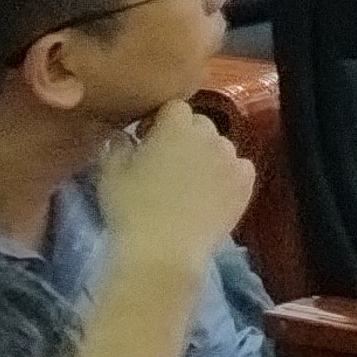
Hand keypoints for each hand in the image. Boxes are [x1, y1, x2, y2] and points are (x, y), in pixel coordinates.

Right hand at [93, 102, 254, 273]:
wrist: (163, 249)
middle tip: (167, 161)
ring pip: (220, 145)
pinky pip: (240, 167)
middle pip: (200, 124)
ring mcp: (232, 159)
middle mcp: (210, 136)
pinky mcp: (246, 183)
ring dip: (206, 154)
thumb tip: (123, 135)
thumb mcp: (110, 173)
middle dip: (184, 135)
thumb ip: (117, 146)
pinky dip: (228, 174)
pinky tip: (212, 192)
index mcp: (176, 127)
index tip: (146, 139)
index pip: (174, 107)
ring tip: (190, 181)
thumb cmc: (131, 208)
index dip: (159, 121)